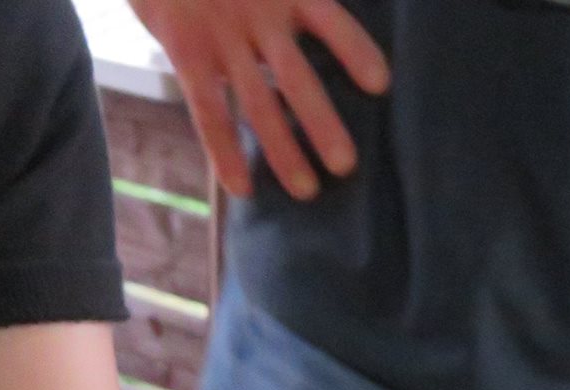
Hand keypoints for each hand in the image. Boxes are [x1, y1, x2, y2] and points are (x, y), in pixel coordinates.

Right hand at [131, 0, 389, 200]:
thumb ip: (300, 1)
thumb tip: (334, 23)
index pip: (328, 21)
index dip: (354, 49)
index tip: (381, 84)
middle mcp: (257, 13)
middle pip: (295, 76)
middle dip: (321, 122)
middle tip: (345, 166)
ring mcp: (221, 35)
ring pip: (256, 101)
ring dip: (282, 149)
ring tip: (306, 191)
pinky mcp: (187, 51)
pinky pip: (208, 109)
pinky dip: (224, 151)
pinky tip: (241, 189)